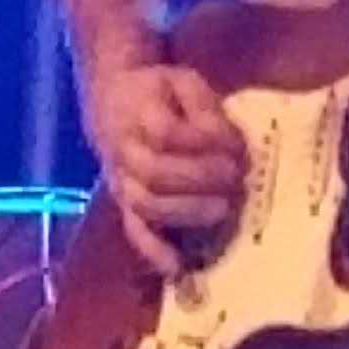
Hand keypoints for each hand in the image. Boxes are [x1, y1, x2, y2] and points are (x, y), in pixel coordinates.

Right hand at [84, 45, 249, 278]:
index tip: (237, 146)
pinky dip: (154, 252)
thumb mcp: (183, 81)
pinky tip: (178, 267)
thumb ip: (205, 106)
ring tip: (223, 209)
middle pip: (156, 173)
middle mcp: (124, 150)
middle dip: (200, 179)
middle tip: (236, 178)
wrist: (112, 98)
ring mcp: (122, 181)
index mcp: (138, 112)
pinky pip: (134, 231)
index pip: (168, 133)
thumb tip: (228, 142)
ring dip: (187, 212)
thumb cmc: (158, 91)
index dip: (204, 142)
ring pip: (146, 205)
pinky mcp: (124, 203)